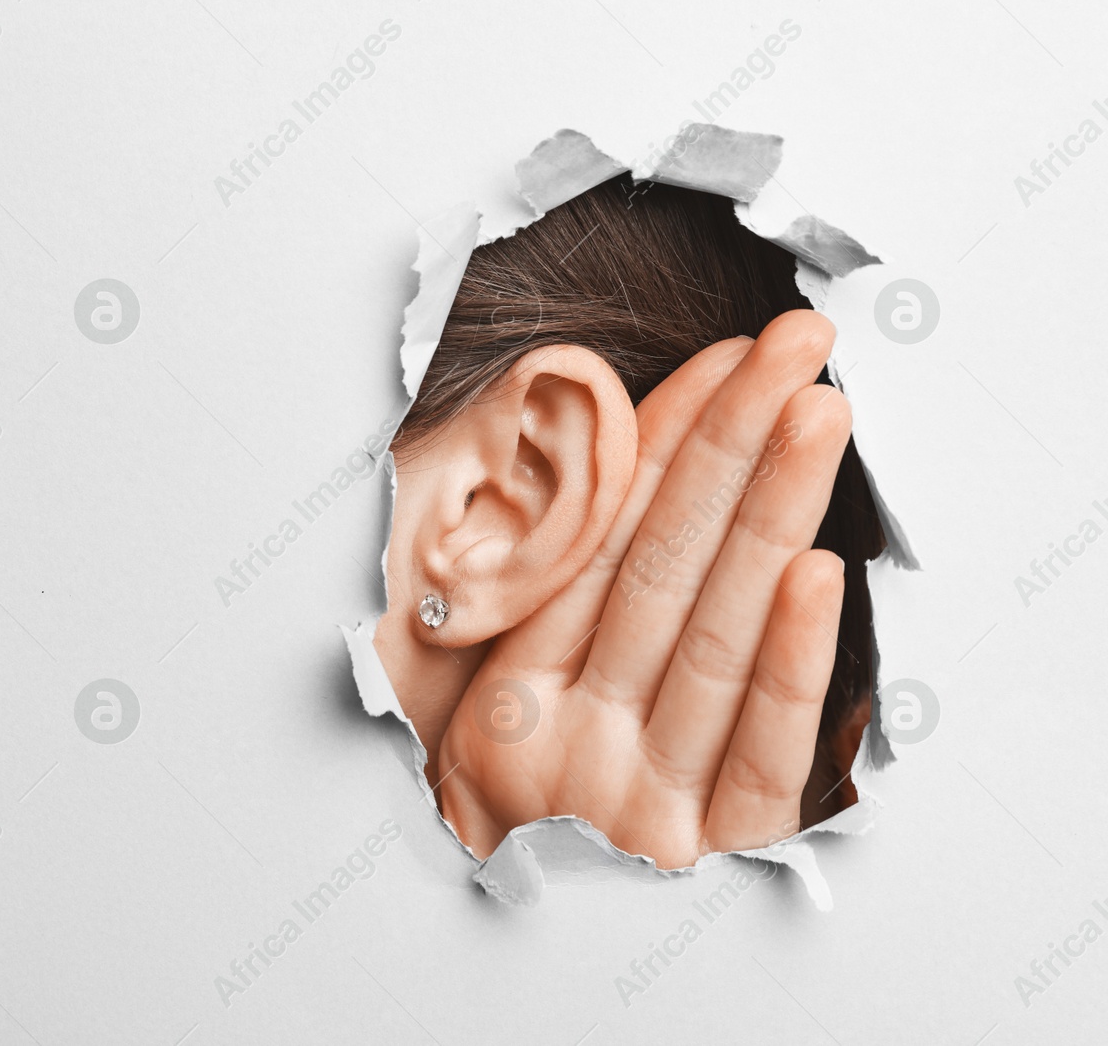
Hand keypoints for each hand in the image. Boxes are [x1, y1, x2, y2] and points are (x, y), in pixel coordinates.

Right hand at [434, 312, 851, 868]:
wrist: (505, 955)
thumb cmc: (506, 813)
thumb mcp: (484, 713)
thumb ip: (540, 614)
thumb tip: (611, 481)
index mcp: (507, 703)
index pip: (596, 546)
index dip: (661, 447)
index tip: (717, 363)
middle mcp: (570, 746)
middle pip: (661, 568)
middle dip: (728, 442)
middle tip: (788, 347)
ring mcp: (644, 800)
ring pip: (716, 634)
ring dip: (768, 513)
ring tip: (814, 414)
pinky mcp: (717, 847)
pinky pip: (765, 745)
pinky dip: (797, 658)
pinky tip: (818, 569)